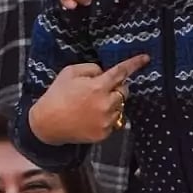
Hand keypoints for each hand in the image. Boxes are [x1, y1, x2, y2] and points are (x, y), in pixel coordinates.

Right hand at [28, 54, 149, 145]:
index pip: (121, 72)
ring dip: (111, 104)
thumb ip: (91, 69)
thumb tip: (104, 73)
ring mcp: (106, 120)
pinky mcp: (104, 133)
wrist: (46, 123)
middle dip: (117, 87)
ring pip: (120, 107)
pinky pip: (113, 122)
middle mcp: (106, 104)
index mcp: (98, 86)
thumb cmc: (56, 95)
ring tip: (90, 106)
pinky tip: (89, 117)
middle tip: (100, 90)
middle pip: (124, 91)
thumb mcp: (69, 73)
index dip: (134, 64)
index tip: (145, 58)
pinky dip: (105, 118)